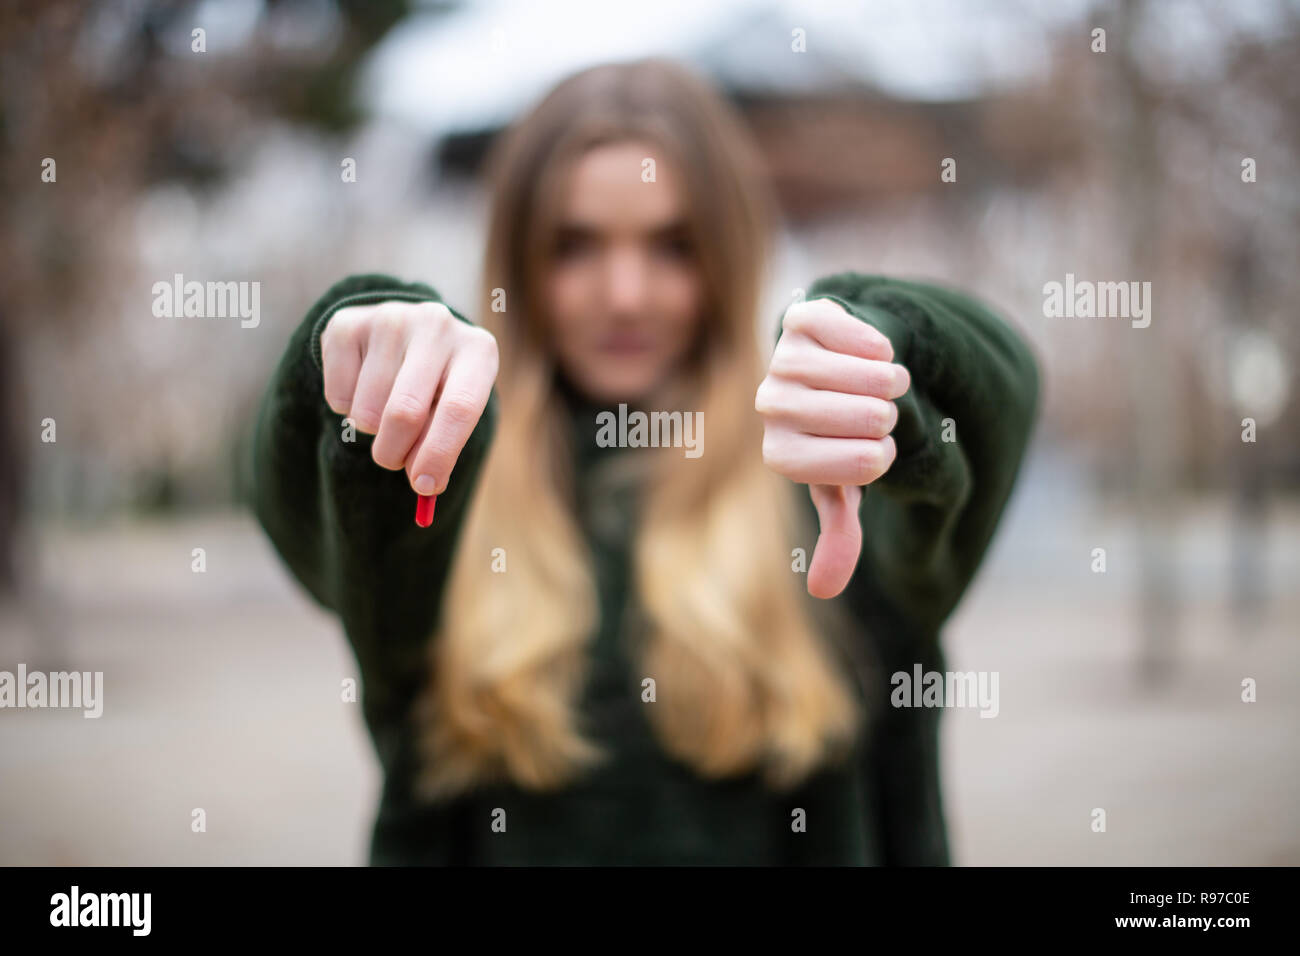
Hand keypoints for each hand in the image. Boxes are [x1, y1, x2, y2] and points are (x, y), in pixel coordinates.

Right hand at [320, 300, 498, 495]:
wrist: (407, 336)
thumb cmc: (440, 386)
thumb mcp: (453, 413)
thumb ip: (442, 447)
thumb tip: (423, 483)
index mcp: (477, 349)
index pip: (459, 408)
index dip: (439, 454)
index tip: (424, 487)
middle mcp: (437, 324)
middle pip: (405, 412)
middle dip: (395, 453)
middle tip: (395, 461)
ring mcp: (390, 318)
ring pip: (366, 411)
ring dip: (370, 431)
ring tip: (385, 411)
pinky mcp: (346, 323)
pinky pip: (337, 396)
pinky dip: (346, 408)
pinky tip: (363, 386)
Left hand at [756, 297, 909, 598]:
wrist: (827, 368)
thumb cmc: (837, 434)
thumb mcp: (841, 486)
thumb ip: (838, 535)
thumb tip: (824, 591)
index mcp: (781, 455)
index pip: (862, 463)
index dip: (882, 454)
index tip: (873, 448)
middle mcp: (771, 408)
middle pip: (869, 418)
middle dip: (888, 416)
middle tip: (876, 412)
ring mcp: (781, 360)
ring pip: (868, 375)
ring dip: (890, 380)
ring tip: (886, 384)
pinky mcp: (800, 319)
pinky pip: (858, 334)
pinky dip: (878, 344)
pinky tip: (874, 351)